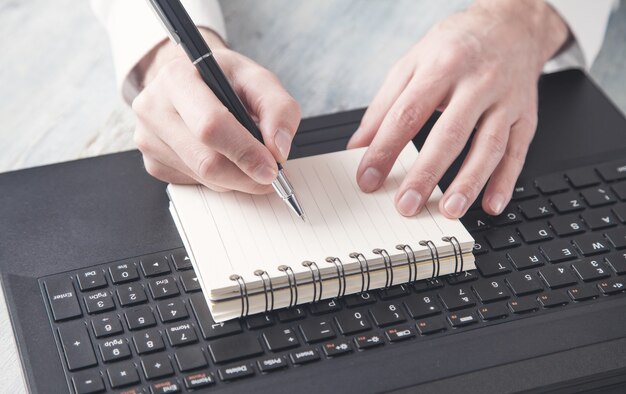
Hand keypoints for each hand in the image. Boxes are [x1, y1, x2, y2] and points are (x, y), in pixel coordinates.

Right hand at [132, 29, 300, 192]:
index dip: (245, 152)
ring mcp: (148, 138)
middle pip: (205, 161)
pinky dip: (220, 179)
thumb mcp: (257, 79)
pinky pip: (195, 183)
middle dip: (245, 175)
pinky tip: (224, 158)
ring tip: (250, 160)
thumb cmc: (224, 80)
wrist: (193, 80)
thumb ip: (278, 108)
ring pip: (203, 177)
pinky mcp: (152, 162)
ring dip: (236, 178)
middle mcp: (153, 108)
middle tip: (271, 175)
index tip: (272, 167)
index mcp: (177, 78)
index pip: (211, 126)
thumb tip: (279, 149)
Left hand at [348, 0, 568, 217]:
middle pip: (449, 133)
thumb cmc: (456, 46)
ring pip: (489, 145)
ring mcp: (505, 100)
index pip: (407, 114)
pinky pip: (517, 152)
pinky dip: (506, 181)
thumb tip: (359, 146)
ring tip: (450, 211)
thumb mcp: (412, 63)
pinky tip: (492, 205)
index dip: (385, 149)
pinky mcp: (526, 116)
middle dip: (426, 173)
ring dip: (469, 182)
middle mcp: (477, 82)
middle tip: (407, 204)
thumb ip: (384, 105)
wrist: (511, 25)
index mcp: (441, 66)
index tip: (368, 178)